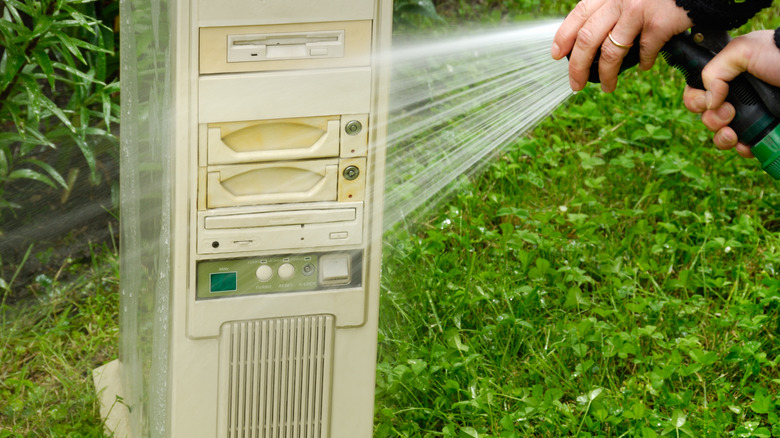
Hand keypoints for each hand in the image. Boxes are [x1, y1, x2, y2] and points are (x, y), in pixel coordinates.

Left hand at [552, 0, 691, 91]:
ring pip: (610, 53)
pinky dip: (643, 64)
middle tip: (574, 84)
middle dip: (576, 67)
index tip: (556, 55)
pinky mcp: (660, 24)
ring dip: (605, 75)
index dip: (563, 37)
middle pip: (587, 39)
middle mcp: (619, 0)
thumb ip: (611, 8)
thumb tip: (590, 39)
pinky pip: (644, 52)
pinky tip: (644, 67)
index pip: (577, 15)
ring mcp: (639, 12)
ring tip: (606, 87)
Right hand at [682, 30, 779, 156]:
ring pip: (721, 135)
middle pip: (706, 116)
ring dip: (721, 137)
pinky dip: (741, 148)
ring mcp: (751, 113)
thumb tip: (708, 100)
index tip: (709, 101)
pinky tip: (745, 144)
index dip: (695, 100)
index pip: (697, 92)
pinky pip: (743, 146)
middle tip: (730, 111)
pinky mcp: (764, 129)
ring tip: (733, 133)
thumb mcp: (743, 50)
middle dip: (711, 119)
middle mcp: (736, 96)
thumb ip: (714, 71)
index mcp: (727, 76)